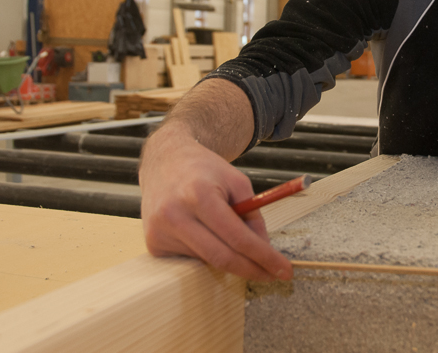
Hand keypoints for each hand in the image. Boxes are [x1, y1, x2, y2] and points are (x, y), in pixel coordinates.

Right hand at [139, 121, 292, 281]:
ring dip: (228, 256)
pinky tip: (204, 231)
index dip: (264, 257)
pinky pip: (191, 259)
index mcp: (199, 195)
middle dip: (253, 270)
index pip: (237, 237)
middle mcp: (175, 215)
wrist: (164, 161)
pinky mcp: (153, 243)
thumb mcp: (237, 182)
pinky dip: (207, 252)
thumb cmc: (204, 170)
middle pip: (222, 258)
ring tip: (228, 232)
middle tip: (273, 275)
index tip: (284, 270)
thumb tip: (265, 251)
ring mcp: (160, 232)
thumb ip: (253, 215)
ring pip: (207, 260)